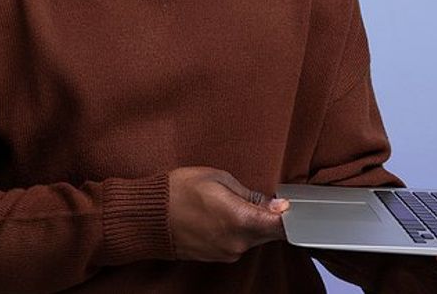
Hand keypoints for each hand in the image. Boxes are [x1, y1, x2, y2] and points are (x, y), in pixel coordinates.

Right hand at [166, 166, 290, 262]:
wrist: (148, 217)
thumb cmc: (179, 190)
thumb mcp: (218, 178)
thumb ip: (250, 194)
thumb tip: (276, 205)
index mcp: (241, 220)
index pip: (281, 225)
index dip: (288, 213)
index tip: (286, 202)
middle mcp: (237, 243)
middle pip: (270, 233)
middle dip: (268, 217)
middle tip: (256, 197)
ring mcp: (227, 253)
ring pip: (254, 239)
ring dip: (251, 224)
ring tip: (231, 204)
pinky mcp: (217, 258)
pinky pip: (238, 244)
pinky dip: (237, 231)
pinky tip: (222, 216)